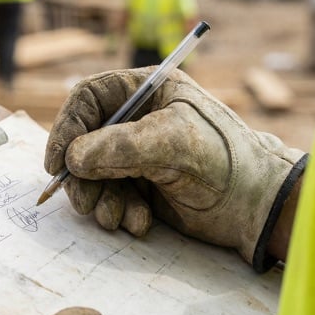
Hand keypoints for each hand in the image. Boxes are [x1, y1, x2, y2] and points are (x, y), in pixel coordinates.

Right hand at [44, 68, 305, 271]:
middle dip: (82, 176)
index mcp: (146, 91)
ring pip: (93, 173)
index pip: (89, 99)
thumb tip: (73, 158)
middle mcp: (137, 119)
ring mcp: (137, 153)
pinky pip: (110, 195)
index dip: (66, 128)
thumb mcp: (174, 145)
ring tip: (118, 219)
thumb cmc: (225, 161)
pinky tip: (140, 223)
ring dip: (100, 200)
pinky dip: (118, 212)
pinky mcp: (141, 185)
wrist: (257, 207)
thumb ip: (122, 147)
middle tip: (86, 204)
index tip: (57, 164)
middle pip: (84, 140)